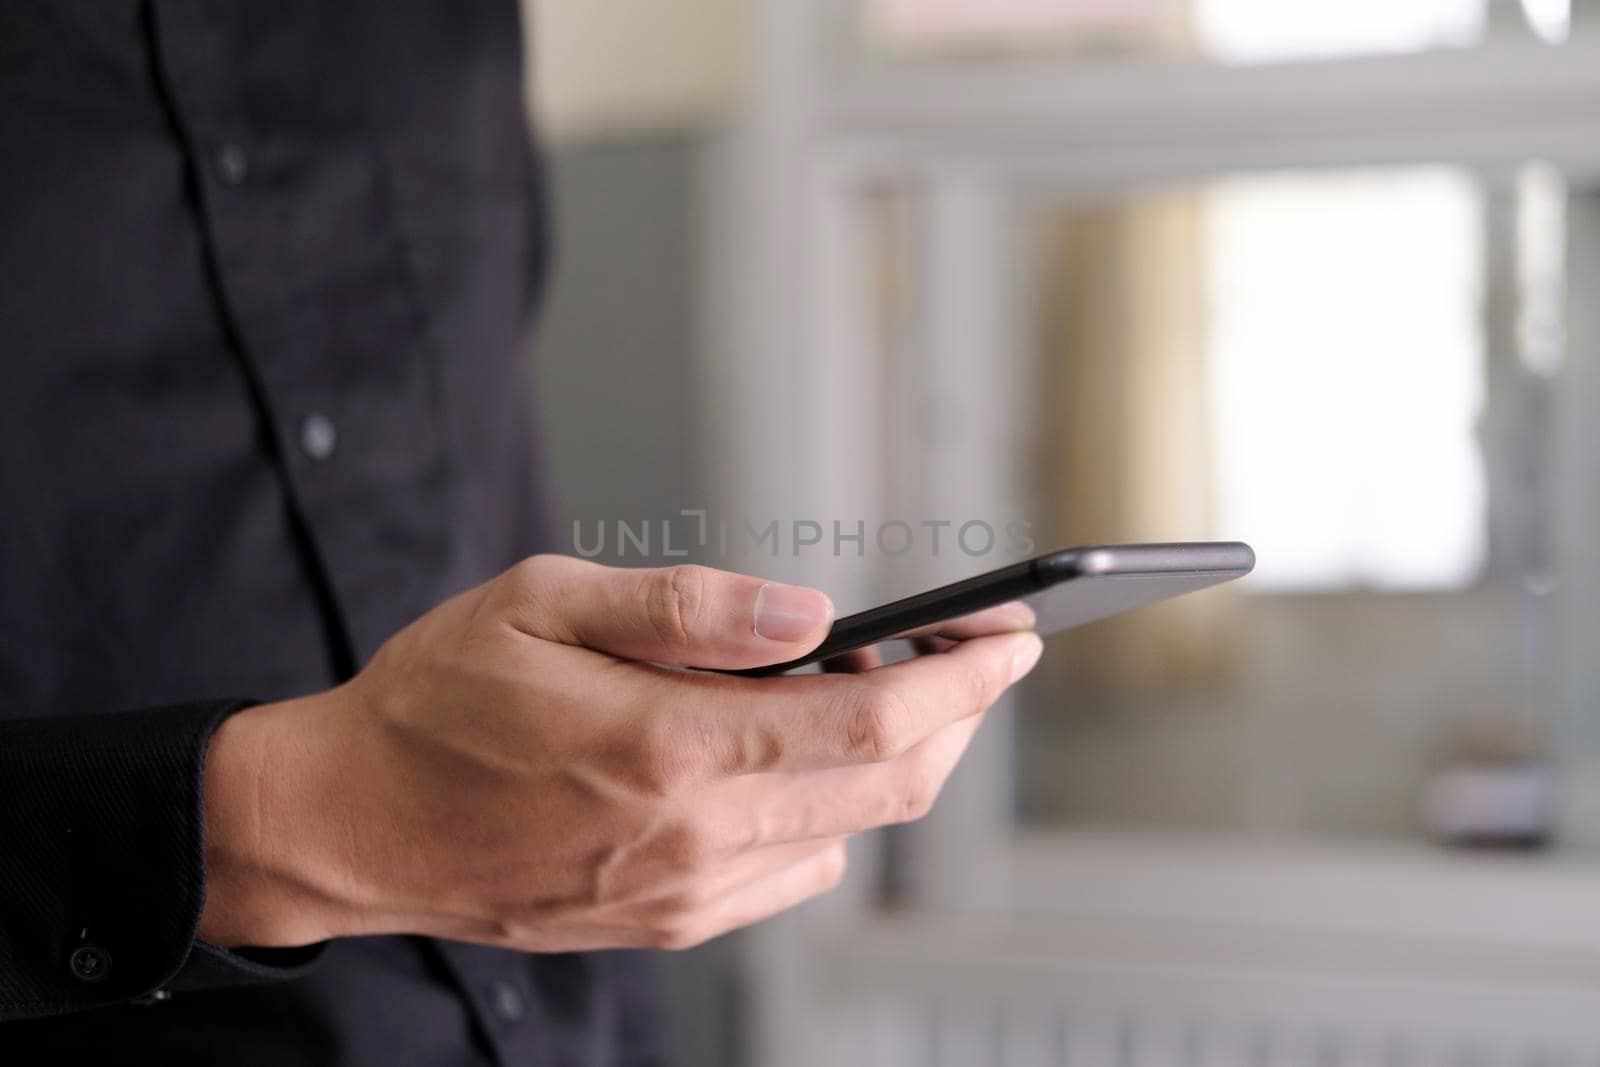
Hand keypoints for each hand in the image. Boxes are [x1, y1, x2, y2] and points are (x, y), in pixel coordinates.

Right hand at [198, 556, 1040, 951]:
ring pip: (851, 828)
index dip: (964, 677)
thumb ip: (688, 609)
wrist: (351, 825)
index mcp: (667, 748)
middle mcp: (692, 837)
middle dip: (957, 713)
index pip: (871, 719)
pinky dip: (830, 808)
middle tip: (969, 651)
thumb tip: (812, 612)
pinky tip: (792, 756)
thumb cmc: (434, 702)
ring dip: (890, 756)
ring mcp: (684, 893)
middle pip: (890, 782)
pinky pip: (796, 873)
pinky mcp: (669, 921)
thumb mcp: (542, 604)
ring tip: (860, 683)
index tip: (1013, 634)